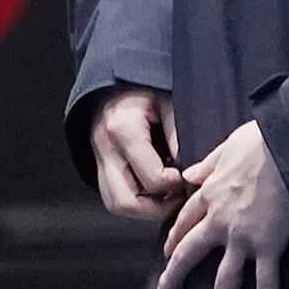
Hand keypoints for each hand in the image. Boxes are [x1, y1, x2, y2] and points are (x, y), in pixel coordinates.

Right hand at [92, 88, 185, 222]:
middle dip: (155, 209)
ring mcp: (98, 157)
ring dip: (141, 209)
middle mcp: (106, 148)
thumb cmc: (143, 86)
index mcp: (124, 130)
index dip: (175, 184)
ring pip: (114, 203)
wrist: (115, 79)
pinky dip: (132, 200)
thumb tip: (190, 166)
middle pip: (126, 201)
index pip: (152, 178)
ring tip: (165, 199)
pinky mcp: (98, 162)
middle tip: (177, 199)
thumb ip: (177, 132)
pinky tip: (152, 192)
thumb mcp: (167, 100)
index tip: (188, 176)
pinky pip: (111, 194)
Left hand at [160, 120, 288, 288]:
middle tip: (165, 287)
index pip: (184, 220)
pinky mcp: (268, 246)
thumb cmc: (263, 142)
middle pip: (189, 253)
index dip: (174, 236)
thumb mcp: (229, 145)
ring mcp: (243, 237)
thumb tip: (187, 175)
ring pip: (224, 276)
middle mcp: (220, 221)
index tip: (168, 248)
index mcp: (210, 194)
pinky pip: (265, 278)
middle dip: (174, 273)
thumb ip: (207, 163)